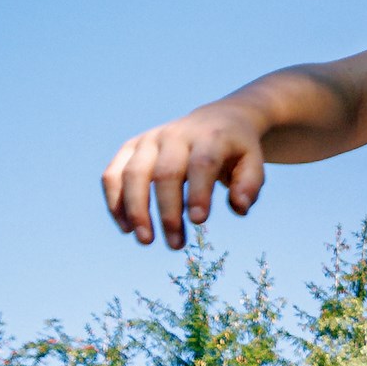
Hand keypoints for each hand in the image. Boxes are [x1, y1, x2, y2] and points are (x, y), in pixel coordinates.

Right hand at [102, 104, 267, 249]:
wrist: (217, 119)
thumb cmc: (236, 151)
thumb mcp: (253, 162)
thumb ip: (250, 185)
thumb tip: (238, 208)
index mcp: (209, 137)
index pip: (201, 164)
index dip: (198, 192)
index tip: (199, 222)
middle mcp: (175, 135)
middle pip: (165, 173)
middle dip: (168, 211)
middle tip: (175, 245)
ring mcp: (149, 140)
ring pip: (132, 174)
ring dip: (136, 210)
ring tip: (146, 240)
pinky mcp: (131, 147)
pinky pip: (113, 174)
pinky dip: (115, 201)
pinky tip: (126, 228)